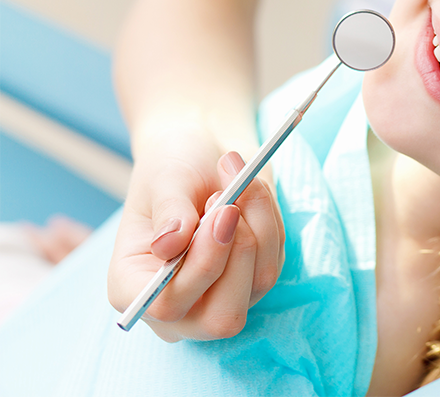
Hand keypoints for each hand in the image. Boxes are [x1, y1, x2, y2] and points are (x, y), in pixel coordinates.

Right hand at [108, 128, 284, 341]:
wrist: (203, 152)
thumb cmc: (174, 165)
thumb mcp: (164, 178)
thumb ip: (169, 211)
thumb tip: (169, 246)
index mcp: (132, 287)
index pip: (168, 306)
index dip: (201, 267)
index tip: (223, 211)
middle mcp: (177, 305)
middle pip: (223, 319)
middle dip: (239, 253)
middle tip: (233, 199)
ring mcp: (219, 298)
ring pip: (259, 282)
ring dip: (258, 222)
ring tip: (238, 177)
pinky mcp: (254, 280)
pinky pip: (275, 259)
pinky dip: (269, 220)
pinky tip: (249, 191)